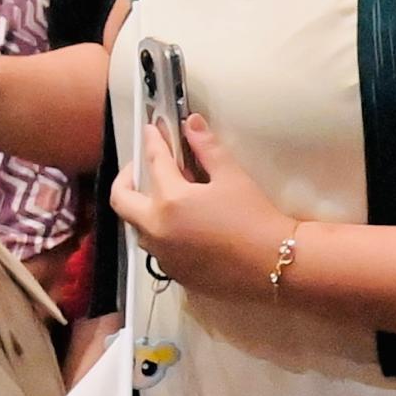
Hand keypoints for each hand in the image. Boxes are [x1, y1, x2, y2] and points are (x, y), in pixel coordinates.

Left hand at [110, 109, 297, 300]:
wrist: (274, 263)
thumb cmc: (255, 218)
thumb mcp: (232, 177)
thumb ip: (206, 148)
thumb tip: (192, 124)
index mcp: (170, 200)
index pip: (154, 162)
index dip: (153, 142)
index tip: (153, 131)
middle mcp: (157, 229)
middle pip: (121, 199)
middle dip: (126, 178)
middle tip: (142, 167)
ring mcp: (162, 254)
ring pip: (137, 226)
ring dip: (142, 208)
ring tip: (164, 198)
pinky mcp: (174, 272)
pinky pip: (156, 248)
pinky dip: (161, 232)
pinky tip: (182, 226)